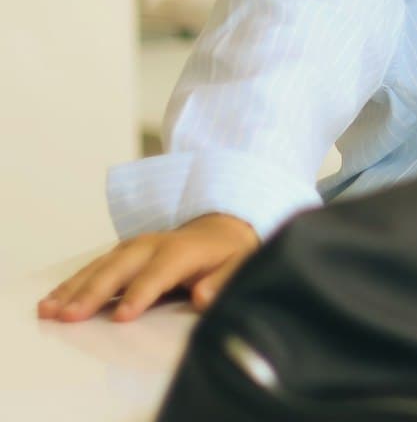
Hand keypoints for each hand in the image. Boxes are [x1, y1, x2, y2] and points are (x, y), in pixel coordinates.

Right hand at [37, 212, 258, 322]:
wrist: (220, 228)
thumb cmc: (228, 253)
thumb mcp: (240, 264)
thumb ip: (223, 281)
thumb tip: (204, 298)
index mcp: (181, 251)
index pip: (157, 274)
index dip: (140, 295)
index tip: (121, 317)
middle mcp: (152, 246)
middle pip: (119, 269)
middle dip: (92, 293)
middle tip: (68, 316)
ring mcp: (132, 248)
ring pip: (99, 268)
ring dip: (72, 289)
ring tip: (48, 311)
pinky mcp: (120, 255)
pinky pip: (92, 269)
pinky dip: (70, 285)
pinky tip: (50, 301)